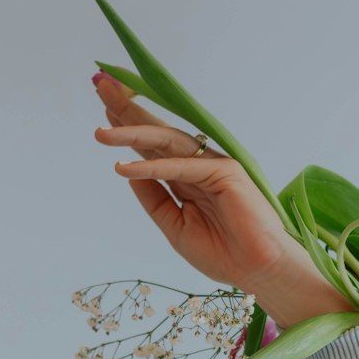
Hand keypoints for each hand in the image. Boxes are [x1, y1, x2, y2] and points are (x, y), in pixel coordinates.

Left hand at [93, 75, 319, 298]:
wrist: (256, 272)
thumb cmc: (222, 254)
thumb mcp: (175, 226)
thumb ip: (155, 199)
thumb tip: (129, 172)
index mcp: (187, 177)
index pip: (153, 146)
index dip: (128, 127)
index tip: (103, 111)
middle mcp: (199, 165)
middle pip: (157, 133)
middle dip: (128, 109)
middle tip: (101, 86)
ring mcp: (213, 166)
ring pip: (166, 142)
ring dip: (132, 132)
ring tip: (101, 132)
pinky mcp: (224, 173)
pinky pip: (180, 168)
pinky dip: (152, 167)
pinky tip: (124, 167)